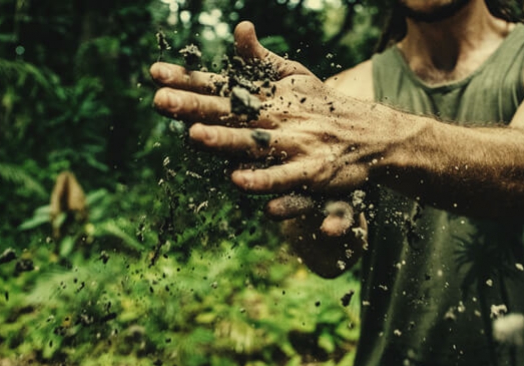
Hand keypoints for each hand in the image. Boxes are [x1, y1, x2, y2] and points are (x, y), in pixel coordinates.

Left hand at [150, 21, 384, 197]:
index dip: (188, 79)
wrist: (369, 135)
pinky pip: (286, 178)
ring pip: (255, 143)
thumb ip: (261, 59)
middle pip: (230, 112)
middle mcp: (277, 118)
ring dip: (226, 141)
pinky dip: (265, 180)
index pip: (221, 86)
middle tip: (160, 101)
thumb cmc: (323, 106)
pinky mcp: (313, 172)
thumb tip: (240, 26)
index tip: (154, 73)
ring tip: (195, 137)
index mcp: (267, 97)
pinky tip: (240, 181)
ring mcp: (295, 145)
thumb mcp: (294, 76)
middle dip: (194, 107)